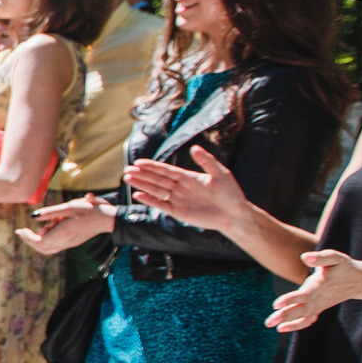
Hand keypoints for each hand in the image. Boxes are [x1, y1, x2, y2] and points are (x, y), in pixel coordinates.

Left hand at [15, 195, 113, 253]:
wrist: (108, 218)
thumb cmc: (89, 209)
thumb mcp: (68, 207)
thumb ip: (50, 212)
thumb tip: (33, 216)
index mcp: (63, 234)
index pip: (39, 242)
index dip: (27, 238)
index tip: (20, 230)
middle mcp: (66, 242)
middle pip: (42, 248)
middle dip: (30, 241)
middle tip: (22, 231)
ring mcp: (70, 244)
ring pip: (48, 249)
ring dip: (38, 241)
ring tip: (38, 229)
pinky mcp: (73, 243)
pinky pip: (55, 246)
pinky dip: (47, 241)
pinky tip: (48, 229)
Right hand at [124, 145, 251, 230]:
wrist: (235, 214)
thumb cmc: (230, 193)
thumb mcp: (221, 174)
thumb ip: (207, 161)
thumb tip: (194, 148)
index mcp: (188, 177)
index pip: (166, 170)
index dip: (152, 166)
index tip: (138, 162)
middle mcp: (181, 188)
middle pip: (157, 180)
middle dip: (142, 175)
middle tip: (126, 170)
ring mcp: (179, 200)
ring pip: (156, 191)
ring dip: (142, 185)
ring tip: (128, 179)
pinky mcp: (179, 212)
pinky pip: (161, 205)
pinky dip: (150, 200)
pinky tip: (138, 195)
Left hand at [269, 250, 361, 331]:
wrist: (360, 280)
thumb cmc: (345, 266)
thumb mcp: (336, 258)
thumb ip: (321, 258)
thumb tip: (305, 257)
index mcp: (319, 286)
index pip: (303, 295)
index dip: (290, 300)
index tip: (276, 305)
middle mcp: (318, 298)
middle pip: (300, 309)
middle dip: (284, 316)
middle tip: (268, 322)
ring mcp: (319, 305)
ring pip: (302, 316)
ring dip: (287, 322)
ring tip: (271, 326)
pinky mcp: (319, 307)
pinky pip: (308, 319)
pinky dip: (297, 325)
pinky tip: (282, 328)